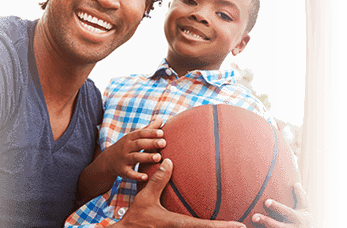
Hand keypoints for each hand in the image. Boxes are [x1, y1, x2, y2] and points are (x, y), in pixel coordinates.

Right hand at [103, 118, 166, 180]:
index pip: (141, 133)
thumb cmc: (127, 146)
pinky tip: (146, 177)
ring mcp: (124, 159)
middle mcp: (126, 147)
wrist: (108, 160)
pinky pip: (130, 173)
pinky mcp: (123, 171)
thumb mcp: (134, 137)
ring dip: (147, 157)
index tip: (162, 133)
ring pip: (135, 157)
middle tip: (164, 143)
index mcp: (130, 138)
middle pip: (139, 144)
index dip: (151, 133)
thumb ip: (148, 129)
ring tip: (158, 157)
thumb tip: (161, 119)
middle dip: (151, 143)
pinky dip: (137, 176)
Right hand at [115, 158, 246, 227]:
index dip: (223, 227)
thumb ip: (158, 180)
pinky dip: (206, 226)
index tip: (240, 226)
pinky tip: (211, 221)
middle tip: (246, 226)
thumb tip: (170, 161)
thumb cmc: (135, 217)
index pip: (205, 227)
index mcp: (177, 224)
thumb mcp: (144, 196)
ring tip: (234, 225)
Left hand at [251, 183, 312, 226]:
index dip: (277, 207)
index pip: (287, 212)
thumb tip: (296, 183)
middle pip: (279, 227)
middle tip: (254, 217)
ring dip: (263, 227)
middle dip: (267, 222)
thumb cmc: (303, 219)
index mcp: (299, 219)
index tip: (266, 202)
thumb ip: (301, 196)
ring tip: (253, 220)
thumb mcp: (305, 209)